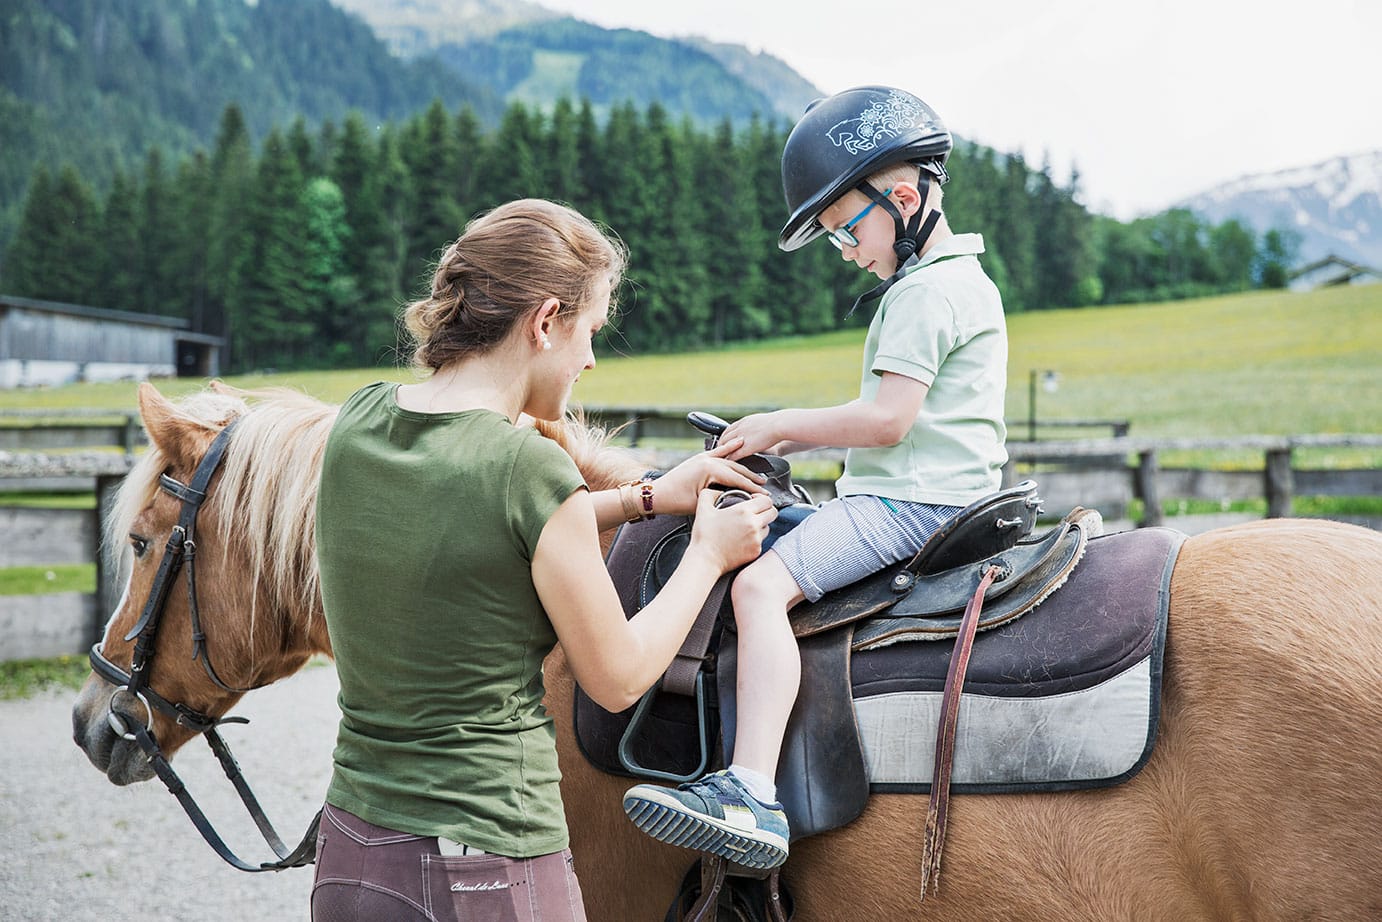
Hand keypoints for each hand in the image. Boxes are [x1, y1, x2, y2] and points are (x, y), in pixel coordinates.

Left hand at [651, 438, 765, 514]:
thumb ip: (720, 497)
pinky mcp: (699, 458)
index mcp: (709, 469)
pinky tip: (740, 441)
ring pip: (730, 461)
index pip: (737, 479)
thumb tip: (736, 497)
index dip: (752, 488)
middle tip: (765, 487)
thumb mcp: (701, 502)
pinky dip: (729, 446)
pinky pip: (718, 451)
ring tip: (757, 475)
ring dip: (744, 467)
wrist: (657, 494)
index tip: (764, 495)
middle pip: (736, 469)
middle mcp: (707, 459)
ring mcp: (703, 457)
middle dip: (752, 479)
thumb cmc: (675, 501)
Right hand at [688, 488, 776, 572]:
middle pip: (773, 513)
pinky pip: (761, 541)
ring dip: (761, 525)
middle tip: (756, 512)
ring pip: (768, 527)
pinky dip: (755, 539)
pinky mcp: (756, 551)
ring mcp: (756, 539)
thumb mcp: (703, 509)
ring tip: (748, 526)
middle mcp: (753, 525)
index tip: (753, 501)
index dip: (761, 498)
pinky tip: (743, 539)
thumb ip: (709, 494)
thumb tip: (715, 491)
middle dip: (766, 510)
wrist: (706, 560)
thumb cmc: (704, 537)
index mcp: (743, 512)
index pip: (766, 500)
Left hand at [720, 412, 782, 458]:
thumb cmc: (776, 424)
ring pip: (725, 446)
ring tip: (721, 459)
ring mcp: (741, 438)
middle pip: (723, 438)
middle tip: (719, 452)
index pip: (728, 429)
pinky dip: (728, 460)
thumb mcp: (761, 421)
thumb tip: (756, 427)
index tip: (723, 442)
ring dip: (722, 453)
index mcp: (743, 421)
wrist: (779, 426)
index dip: (724, 437)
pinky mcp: (745, 448)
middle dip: (720, 445)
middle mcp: (739, 429)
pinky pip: (732, 455)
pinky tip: (728, 464)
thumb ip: (755, 426)